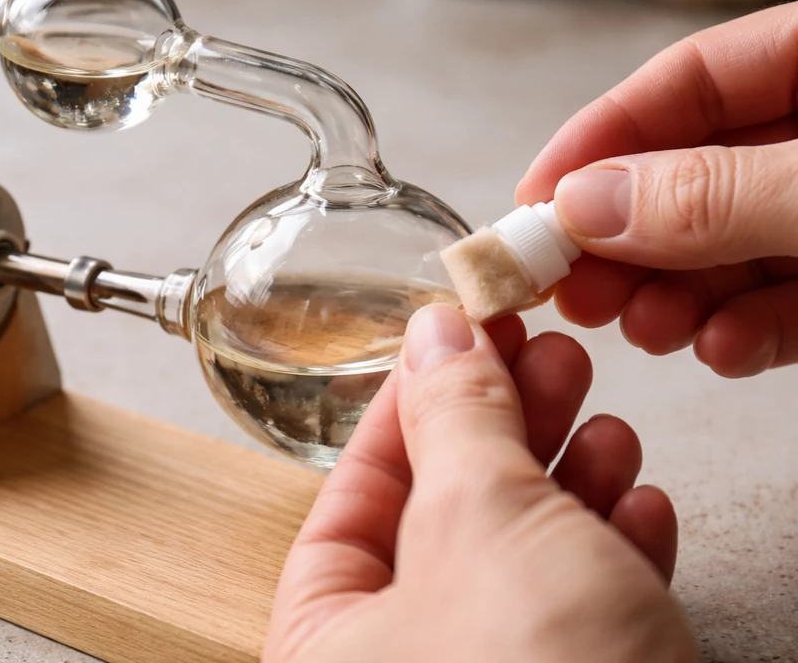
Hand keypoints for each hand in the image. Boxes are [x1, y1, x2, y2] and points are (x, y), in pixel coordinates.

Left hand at [264, 305, 695, 662]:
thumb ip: (454, 416)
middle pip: (447, 517)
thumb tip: (436, 335)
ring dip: (570, 479)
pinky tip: (638, 504)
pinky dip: (614, 549)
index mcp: (330, 646)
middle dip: (505, 429)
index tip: (455, 343)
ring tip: (603, 421)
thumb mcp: (483, 520)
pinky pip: (585, 611)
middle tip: (543, 358)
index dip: (409, 405)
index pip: (353, 495)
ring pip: (524, 557)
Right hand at [518, 2, 797, 377]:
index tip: (537, 201)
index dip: (603, 136)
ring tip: (644, 329)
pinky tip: (720, 349)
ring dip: (677, 295)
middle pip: (694, 174)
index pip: (689, 80)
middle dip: (629, 237)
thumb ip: (716, 195)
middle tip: (571, 284)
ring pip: (732, 247)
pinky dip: (745, 330)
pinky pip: (789, 302)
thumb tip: (587, 207)